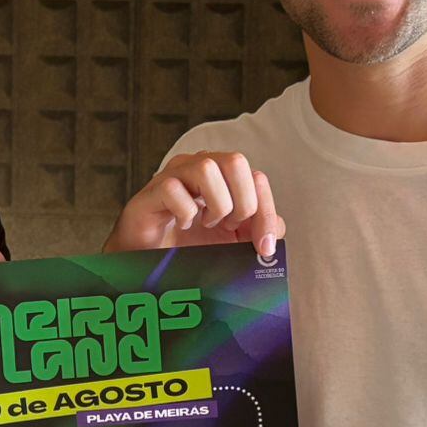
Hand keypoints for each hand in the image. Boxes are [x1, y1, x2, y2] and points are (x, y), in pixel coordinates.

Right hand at [105, 151, 283, 259]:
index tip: (263, 247)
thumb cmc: (190, 246)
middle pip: (236, 161)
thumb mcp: (234, 241)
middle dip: (241, 203)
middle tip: (228, 227)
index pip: (256, 177)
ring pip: (207, 168)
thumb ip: (258, 229)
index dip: (265, 212)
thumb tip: (276, 228)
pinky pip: (174, 189)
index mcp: (223, 175)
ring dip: (214, 204)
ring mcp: (173, 175)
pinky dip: (185, 213)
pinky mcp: (151, 191)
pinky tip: (182, 225)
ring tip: (205, 223)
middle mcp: (199, 166)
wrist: (150, 264)